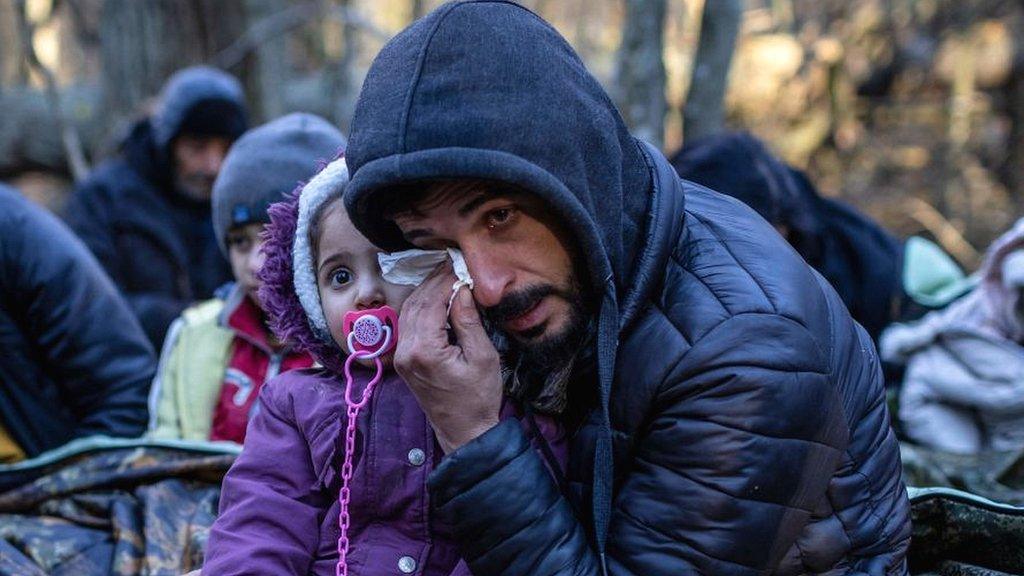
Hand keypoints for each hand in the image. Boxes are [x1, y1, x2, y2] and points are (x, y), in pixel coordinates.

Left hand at [395, 263, 502, 452]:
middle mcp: (406, 351)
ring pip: (409, 311)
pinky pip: (408, 324)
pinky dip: (420, 307)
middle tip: (452, 266)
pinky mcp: (404, 361)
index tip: (459, 265)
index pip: (432, 302)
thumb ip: (468, 321)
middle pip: (416, 303)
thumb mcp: (483, 357)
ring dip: (426, 292)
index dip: (445, 281)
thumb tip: (461, 290)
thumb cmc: (479, 398)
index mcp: (425, 350)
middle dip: (434, 282)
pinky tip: (435, 299)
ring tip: (446, 277)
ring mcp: (402, 356)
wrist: (464, 432)